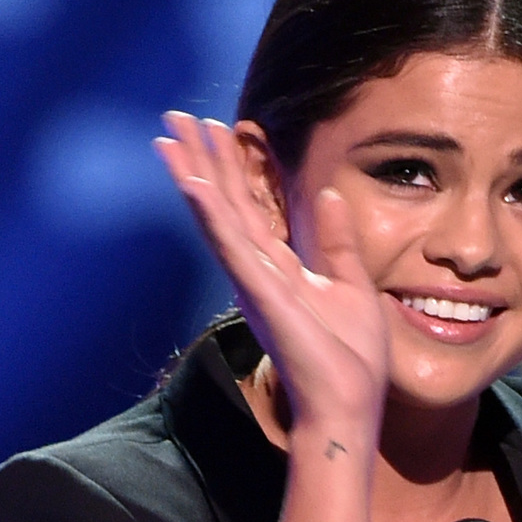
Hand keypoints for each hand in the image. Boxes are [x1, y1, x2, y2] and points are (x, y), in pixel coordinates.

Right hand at [156, 113, 389, 447]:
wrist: (348, 404)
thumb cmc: (350, 358)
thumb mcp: (351, 286)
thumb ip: (338, 243)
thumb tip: (331, 196)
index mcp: (278, 269)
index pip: (250, 207)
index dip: (233, 168)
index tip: (219, 128)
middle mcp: (257, 272)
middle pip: (224, 204)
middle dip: (202, 160)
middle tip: (178, 118)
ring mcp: (254, 282)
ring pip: (218, 217)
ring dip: (194, 175)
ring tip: (170, 137)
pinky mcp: (259, 296)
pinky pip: (230, 248)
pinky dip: (210, 214)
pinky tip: (191, 183)